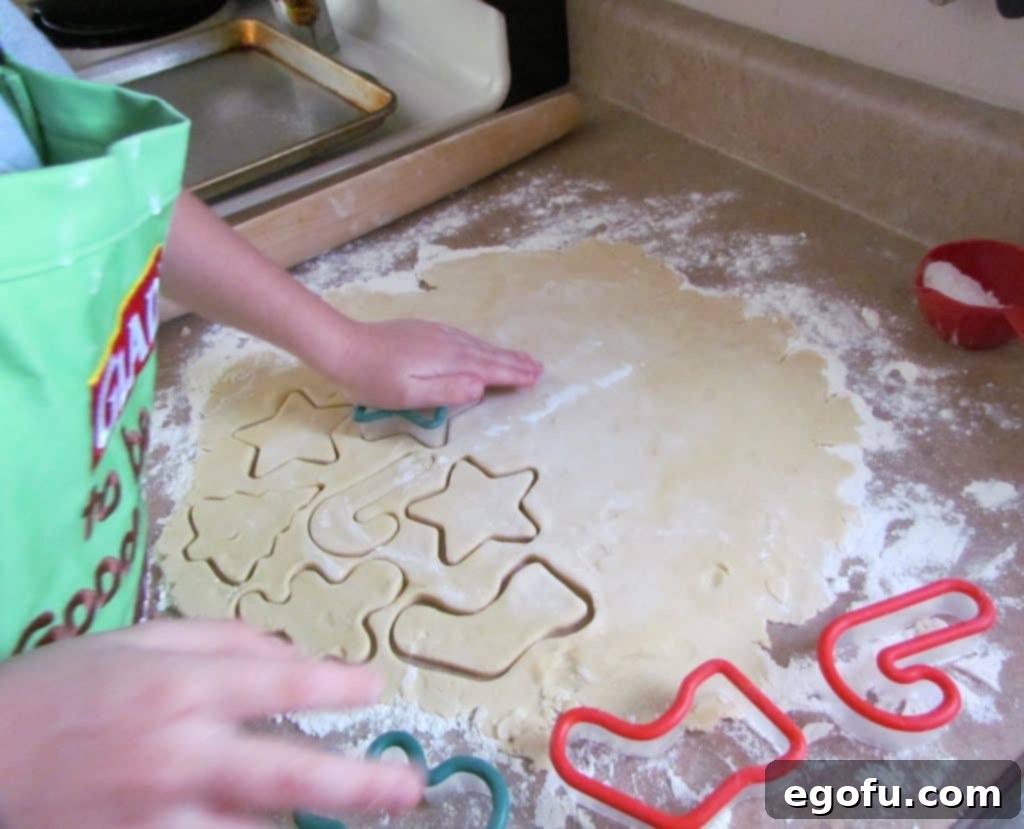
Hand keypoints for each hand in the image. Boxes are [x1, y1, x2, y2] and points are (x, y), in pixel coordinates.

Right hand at [0, 620, 422, 828]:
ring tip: (349, 815)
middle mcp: (181, 755)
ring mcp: (160, 818)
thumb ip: (218, 641)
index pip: (282, 681)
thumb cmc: (60, 691)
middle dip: (360, 783)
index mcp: (181, 688)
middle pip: (291, 774)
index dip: (338, 683)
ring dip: (304, 825)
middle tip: (408, 787)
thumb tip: (288, 651)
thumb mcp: (137, 642)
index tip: (372, 687)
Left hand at [325, 318, 542, 409]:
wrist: (343, 346)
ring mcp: (436, 334)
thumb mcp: (407, 395)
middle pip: (487, 355)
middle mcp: (447, 344)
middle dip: (514, 362)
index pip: (488, 369)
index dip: (513, 375)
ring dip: (501, 353)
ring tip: (520, 358)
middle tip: (539, 367)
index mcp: (447, 361)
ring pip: (477, 345)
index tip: (535, 378)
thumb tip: (481, 387)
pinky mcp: (425, 331)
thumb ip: (446, 391)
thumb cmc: (371, 378)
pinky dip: (481, 345)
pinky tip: (481, 347)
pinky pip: (464, 338)